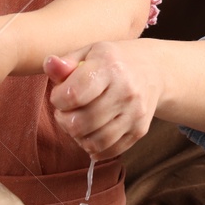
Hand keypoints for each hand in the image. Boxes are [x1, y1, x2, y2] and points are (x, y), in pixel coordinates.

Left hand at [44, 40, 160, 158]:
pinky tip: (91, 134)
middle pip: (81, 123)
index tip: (59, 95)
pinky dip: (94, 148)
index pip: (73, 95)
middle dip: (64, 120)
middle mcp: (126, 91)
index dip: (57, 99)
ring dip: (77, 137)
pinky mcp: (140, 130)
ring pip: (95, 142)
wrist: (154, 70)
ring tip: (77, 123)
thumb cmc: (113, 61)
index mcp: (109, 66)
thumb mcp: (89, 52)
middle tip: (66, 111)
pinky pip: (110, 151)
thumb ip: (65, 62)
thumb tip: (49, 64)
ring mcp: (135, 113)